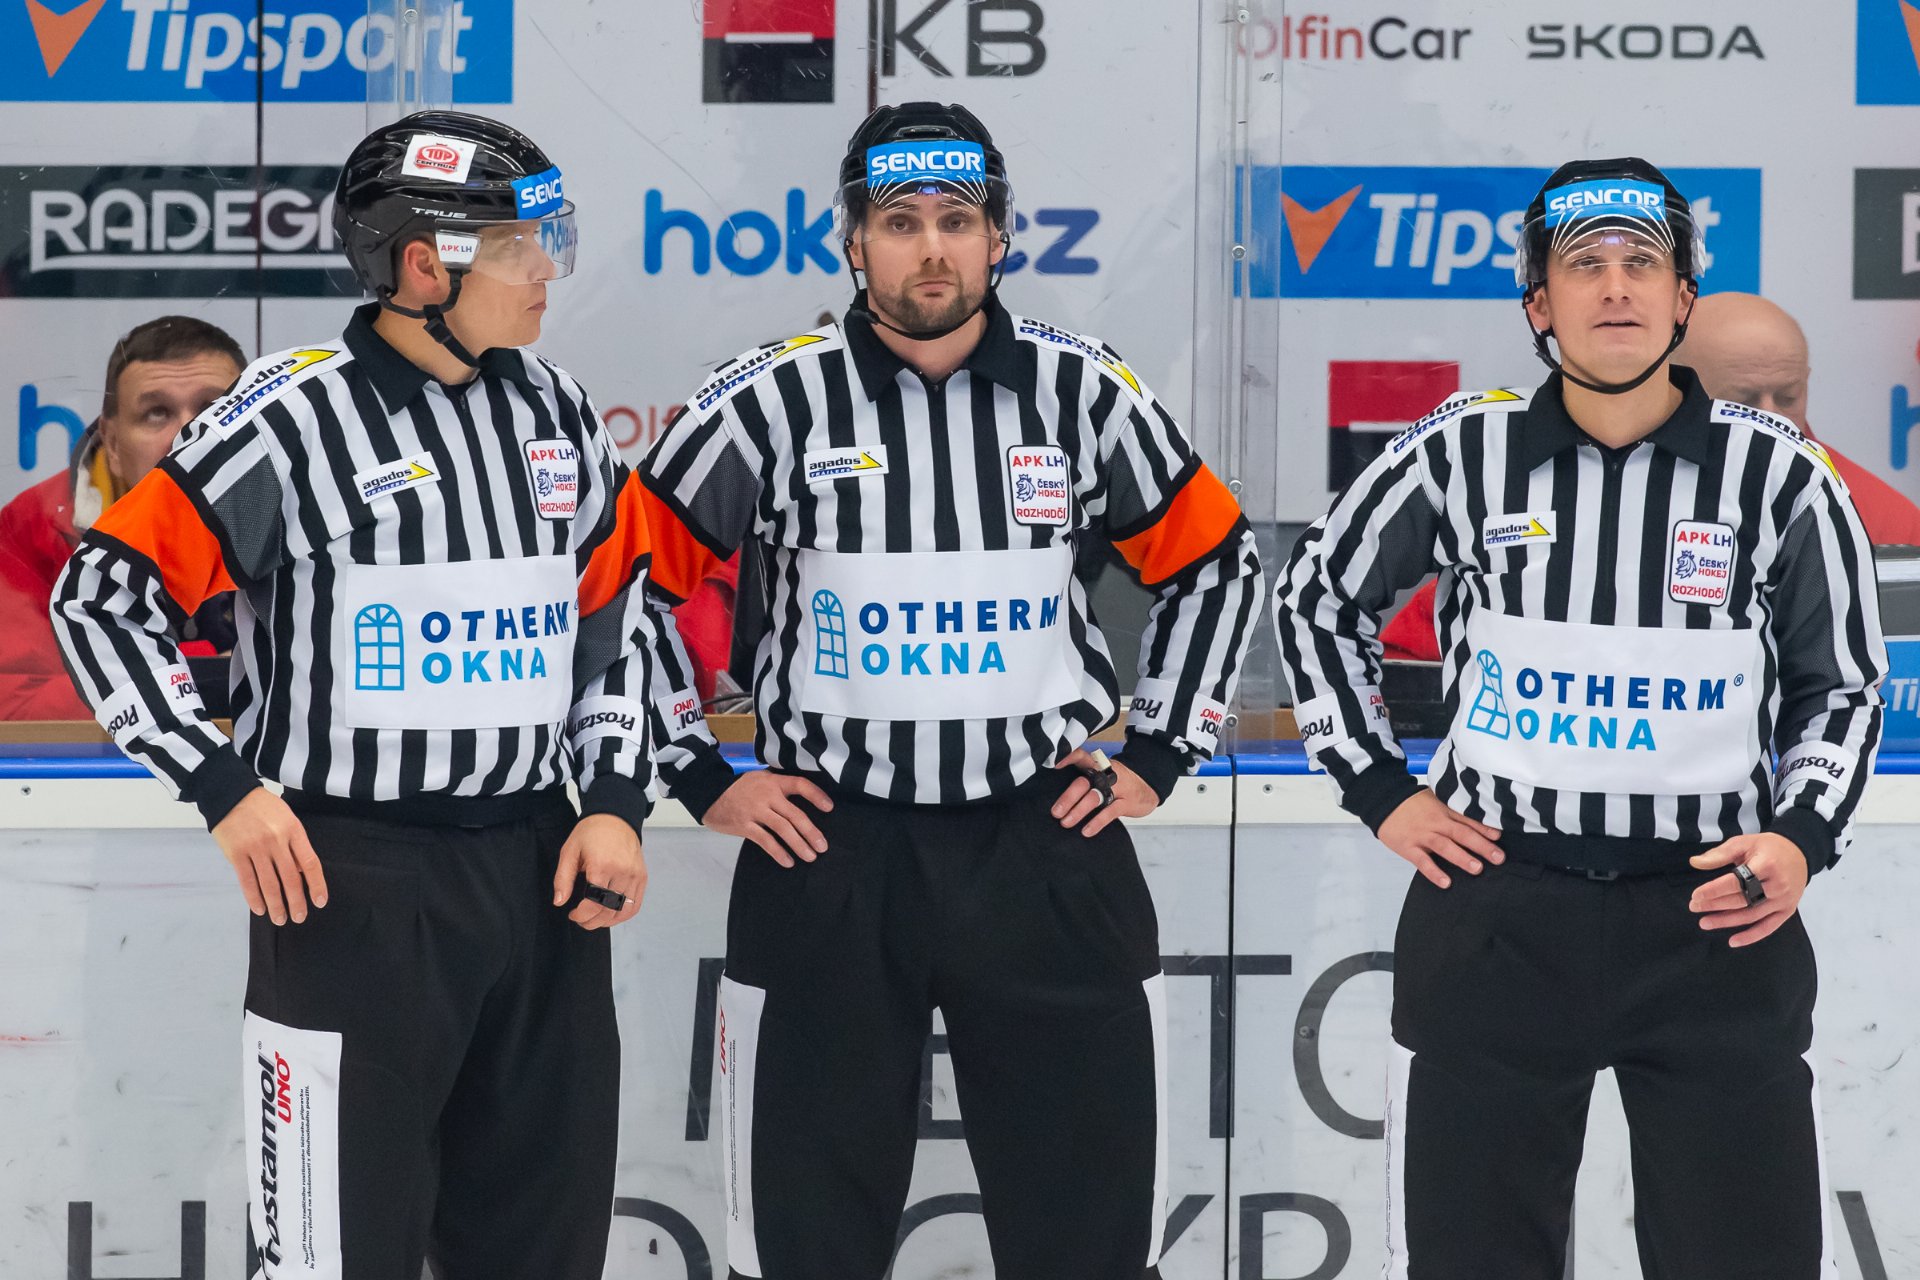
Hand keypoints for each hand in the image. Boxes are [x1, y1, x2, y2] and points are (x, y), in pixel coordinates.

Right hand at [211, 788, 327, 924]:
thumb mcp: (288, 818)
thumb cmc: (264, 808)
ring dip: (276, 905)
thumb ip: (295, 845)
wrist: (232, 794)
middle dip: (296, 902)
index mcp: (294, 831)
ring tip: (280, 919)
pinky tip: (260, 909)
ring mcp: (255, 847)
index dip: (316, 885)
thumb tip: (302, 874)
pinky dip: (254, 898)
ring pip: (269, 884)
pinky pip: (247, 881)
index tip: (320, 902)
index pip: (310, 863)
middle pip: (290, 879)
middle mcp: (276, 840)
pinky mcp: (236, 853)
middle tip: (299, 918)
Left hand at [552, 814, 646, 930]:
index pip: (594, 904)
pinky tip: (610, 914)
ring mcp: (635, 875)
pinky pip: (635, 905)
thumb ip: (563, 878)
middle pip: (608, 910)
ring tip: (594, 918)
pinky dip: (623, 915)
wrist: (615, 817)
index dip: (581, 915)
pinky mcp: (642, 877)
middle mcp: (622, 872)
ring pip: (623, 911)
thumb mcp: (569, 851)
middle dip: (591, 921)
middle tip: (580, 919)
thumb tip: (559, 902)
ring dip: (607, 921)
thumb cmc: (591, 832)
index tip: (572, 914)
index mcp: (602, 865)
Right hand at [702, 771, 833, 867]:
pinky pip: (765, 841)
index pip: (800, 784)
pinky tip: (788, 861)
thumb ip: (779, 787)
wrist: (709, 794)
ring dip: (799, 845)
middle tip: (823, 847)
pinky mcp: (744, 825)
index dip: (817, 796)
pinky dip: (778, 852)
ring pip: (783, 829)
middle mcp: (767, 795)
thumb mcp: (761, 779)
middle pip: (795, 814)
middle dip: (811, 832)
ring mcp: (755, 811)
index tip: (830, 808)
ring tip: (810, 856)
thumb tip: (804, 803)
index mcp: (774, 782)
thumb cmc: (741, 789)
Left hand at [1051, 749, 1159, 836]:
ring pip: (1094, 797)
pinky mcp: (1127, 802)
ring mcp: (1117, 787)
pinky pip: (1109, 813)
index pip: (1080, 756)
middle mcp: (1105, 774)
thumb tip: (1058, 794)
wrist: (1149, 785)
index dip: (1068, 758)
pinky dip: (1097, 823)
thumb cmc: (1120, 782)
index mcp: (1097, 765)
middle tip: (1055, 812)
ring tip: (1066, 822)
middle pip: (1083, 782)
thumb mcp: (1103, 774)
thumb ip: (1085, 778)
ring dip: (1078, 811)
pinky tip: (1086, 831)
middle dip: (1068, 798)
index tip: (1054, 765)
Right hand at [1377, 789, 1503, 888]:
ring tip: (1477, 868)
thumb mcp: (1435, 799)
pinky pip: (1423, 862)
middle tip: (1498, 858)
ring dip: (1461, 858)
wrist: (1383, 800)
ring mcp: (1422, 836)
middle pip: (1461, 834)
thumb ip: (1452, 809)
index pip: (1467, 819)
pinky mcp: (1408, 847)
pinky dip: (1434, 872)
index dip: (1484, 828)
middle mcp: (1436, 823)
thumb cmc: (1412, 802)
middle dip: (1481, 846)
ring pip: (1444, 847)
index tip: (1498, 837)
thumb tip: (1477, 819)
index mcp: (1444, 810)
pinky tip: (1446, 882)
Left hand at [1689, 833, 1808, 946]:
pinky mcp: (1787, 910)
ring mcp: (1784, 900)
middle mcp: (1778, 885)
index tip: (1695, 895)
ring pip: (1751, 915)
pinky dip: (1751, 936)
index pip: (1736, 882)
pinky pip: (1768, 927)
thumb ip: (1719, 854)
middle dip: (1715, 905)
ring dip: (1726, 922)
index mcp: (1767, 865)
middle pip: (1742, 900)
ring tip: (1705, 923)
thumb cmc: (1767, 847)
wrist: (1800, 853)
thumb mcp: (1743, 843)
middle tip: (1694, 907)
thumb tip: (1694, 863)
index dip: (1714, 890)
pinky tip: (1733, 941)